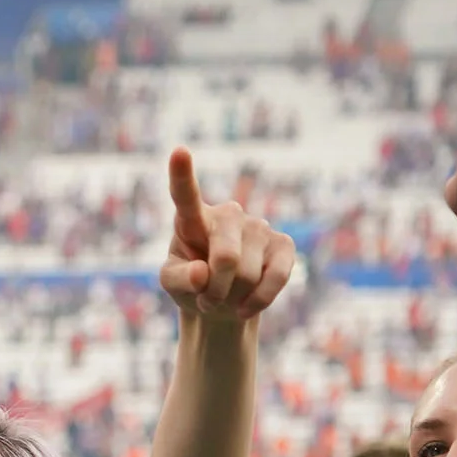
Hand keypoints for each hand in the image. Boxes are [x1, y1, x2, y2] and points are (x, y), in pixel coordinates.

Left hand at [162, 148, 295, 321]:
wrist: (223, 300)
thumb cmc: (192, 285)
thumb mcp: (172, 285)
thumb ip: (178, 279)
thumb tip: (202, 272)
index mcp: (192, 218)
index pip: (185, 195)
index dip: (182, 175)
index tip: (179, 151)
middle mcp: (228, 214)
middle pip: (226, 258)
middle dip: (215, 290)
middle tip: (206, 302)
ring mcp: (258, 226)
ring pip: (249, 274)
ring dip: (233, 298)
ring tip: (224, 298)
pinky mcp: (284, 244)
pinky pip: (277, 278)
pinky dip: (259, 300)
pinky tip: (246, 306)